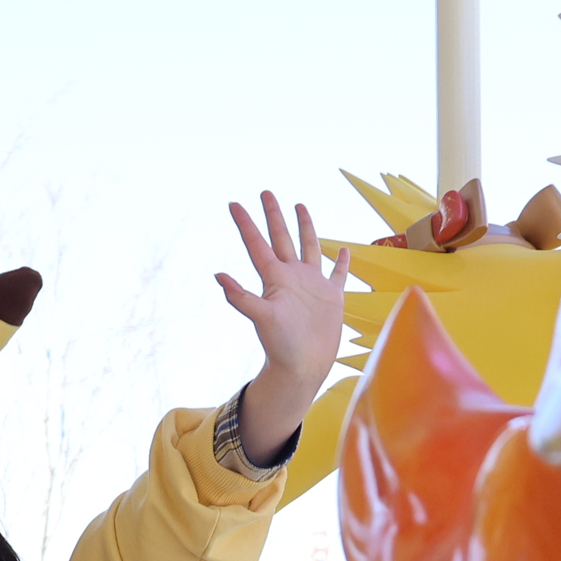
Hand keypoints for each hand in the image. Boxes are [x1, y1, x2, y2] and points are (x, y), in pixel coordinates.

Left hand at [208, 189, 350, 462]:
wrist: (303, 368)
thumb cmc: (280, 346)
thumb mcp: (261, 318)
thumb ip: (242, 297)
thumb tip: (217, 275)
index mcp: (274, 279)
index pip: (257, 244)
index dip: (245, 224)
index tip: (233, 203)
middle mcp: (291, 277)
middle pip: (281, 238)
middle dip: (273, 215)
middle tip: (265, 192)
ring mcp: (312, 286)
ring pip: (308, 247)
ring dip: (304, 227)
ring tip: (299, 206)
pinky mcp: (331, 298)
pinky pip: (337, 275)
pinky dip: (340, 262)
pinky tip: (343, 251)